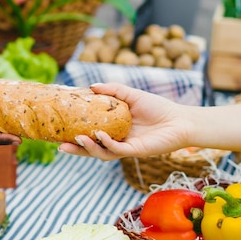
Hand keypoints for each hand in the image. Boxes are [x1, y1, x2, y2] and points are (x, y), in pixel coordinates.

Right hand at [58, 82, 188, 160]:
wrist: (180, 120)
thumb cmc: (158, 107)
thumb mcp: (131, 95)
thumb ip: (112, 90)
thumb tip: (91, 86)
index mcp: (114, 129)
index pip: (90, 134)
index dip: (75, 134)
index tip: (60, 130)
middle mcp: (117, 140)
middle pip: (92, 148)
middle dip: (75, 148)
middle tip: (60, 145)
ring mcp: (125, 147)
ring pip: (101, 153)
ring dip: (88, 148)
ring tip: (77, 138)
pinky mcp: (135, 151)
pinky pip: (117, 150)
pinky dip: (106, 143)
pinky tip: (100, 135)